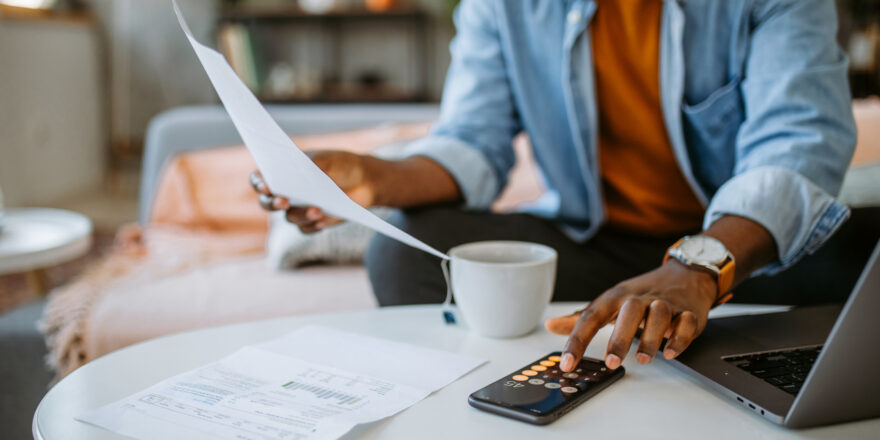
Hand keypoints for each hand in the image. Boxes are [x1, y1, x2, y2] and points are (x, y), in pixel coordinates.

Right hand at [249, 151, 376, 233]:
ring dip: (301, 214)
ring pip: (289, 217)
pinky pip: (305, 229)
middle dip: (272, 203)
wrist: (366, 182)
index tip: (265, 185)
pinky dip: (313, 226)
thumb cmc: (343, 165)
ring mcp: (298, 209)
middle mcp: (286, 192)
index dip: (259, 183)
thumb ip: (317, 163)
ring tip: (318, 210)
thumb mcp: (332, 159)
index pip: (260, 178)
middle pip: (267, 203)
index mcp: (283, 171)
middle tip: (283, 201)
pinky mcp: (312, 222)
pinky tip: (323, 221)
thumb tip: (307, 167)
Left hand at [545, 261, 716, 371]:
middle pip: (628, 312)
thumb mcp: (608, 302)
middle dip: (619, 337)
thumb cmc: (640, 294)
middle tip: (611, 362)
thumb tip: (550, 325)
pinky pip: (686, 323)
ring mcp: (666, 304)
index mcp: (615, 297)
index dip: (577, 340)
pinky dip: (680, 337)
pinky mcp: (688, 312)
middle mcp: (639, 299)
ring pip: (659, 316)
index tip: (567, 363)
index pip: (591, 317)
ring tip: (643, 359)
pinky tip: (671, 352)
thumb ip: (581, 318)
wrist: (684, 275)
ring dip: (650, 338)